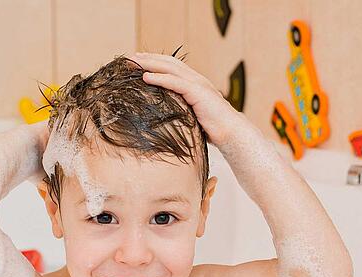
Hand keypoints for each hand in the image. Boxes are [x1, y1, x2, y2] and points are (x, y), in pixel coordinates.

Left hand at [131, 53, 250, 146]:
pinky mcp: (198, 92)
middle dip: (149, 58)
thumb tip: (164, 118)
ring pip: (170, 68)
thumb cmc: (213, 130)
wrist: (231, 133)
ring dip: (150, 64)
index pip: (172, 67)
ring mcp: (198, 84)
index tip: (138, 63)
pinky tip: (145, 77)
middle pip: (168, 63)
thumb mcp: (192, 117)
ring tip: (133, 63)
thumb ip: (180, 111)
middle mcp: (196, 79)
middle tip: (130, 58)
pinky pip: (174, 82)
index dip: (155, 63)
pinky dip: (159, 78)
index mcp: (195, 84)